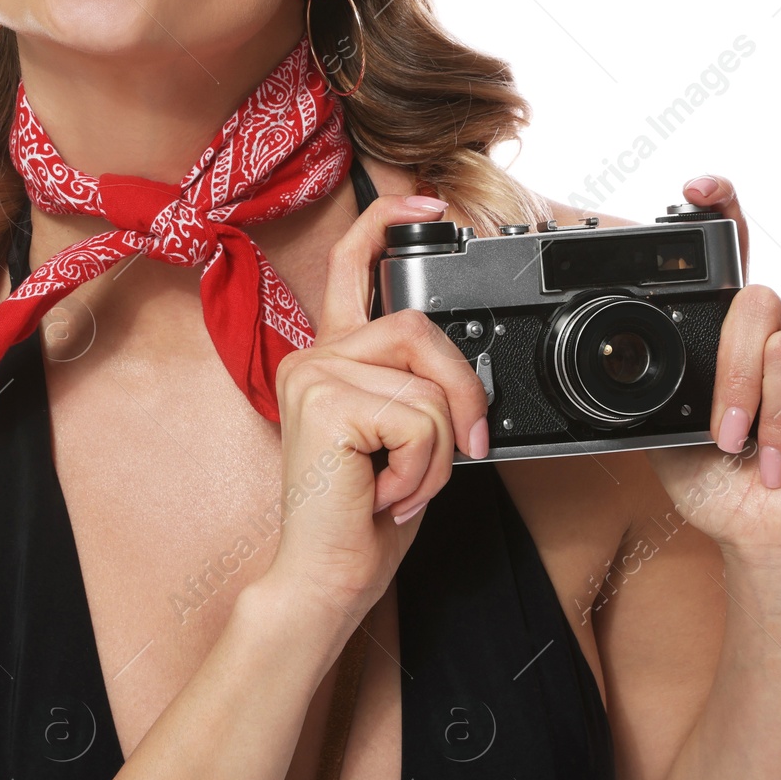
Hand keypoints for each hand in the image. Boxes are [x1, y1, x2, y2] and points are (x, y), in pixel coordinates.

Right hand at [263, 193, 490, 624]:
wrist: (326, 577)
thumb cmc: (363, 515)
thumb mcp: (404, 436)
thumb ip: (419, 388)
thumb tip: (466, 373)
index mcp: (331, 357)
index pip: (351, 265)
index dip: (389, 221)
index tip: (431, 202)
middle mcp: (314, 356)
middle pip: (417, 326)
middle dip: (461, 393)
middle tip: (466, 450)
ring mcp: (314, 375)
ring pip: (427, 381)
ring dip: (439, 449)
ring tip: (403, 485)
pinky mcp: (326, 403)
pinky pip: (419, 419)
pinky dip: (423, 469)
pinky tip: (386, 494)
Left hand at [644, 175, 780, 575]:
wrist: (767, 536)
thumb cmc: (718, 482)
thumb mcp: (667, 426)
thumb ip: (659, 379)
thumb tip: (621, 356)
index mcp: (733, 332)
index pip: (734, 253)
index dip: (721, 208)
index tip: (696, 187)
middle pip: (754, 301)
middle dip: (733, 377)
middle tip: (725, 436)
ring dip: (768, 418)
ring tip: (765, 460)